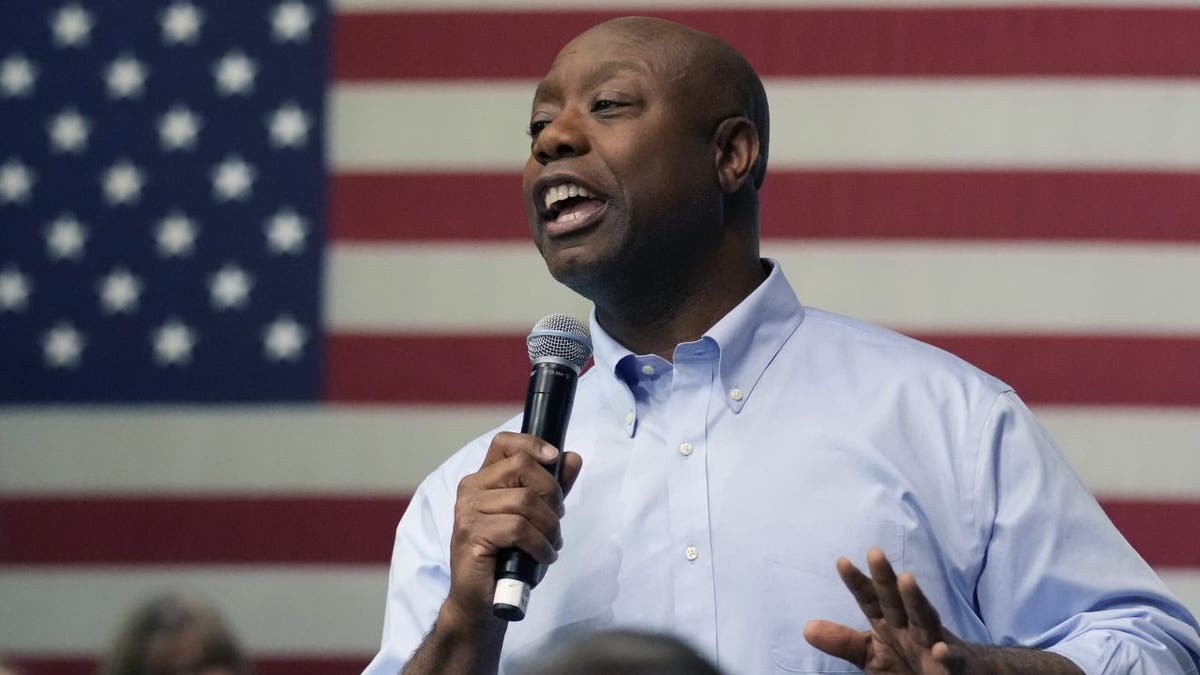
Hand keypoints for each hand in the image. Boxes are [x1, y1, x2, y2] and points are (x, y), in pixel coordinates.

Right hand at [442, 432, 582, 629]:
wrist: (482, 601)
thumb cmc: (508, 558)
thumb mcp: (536, 518)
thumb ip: (552, 488)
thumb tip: (572, 457)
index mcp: (483, 479)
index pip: (504, 442)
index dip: (533, 444)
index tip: (554, 458)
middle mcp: (471, 489)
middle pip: (523, 467)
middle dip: (551, 493)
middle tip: (555, 519)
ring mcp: (468, 511)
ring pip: (526, 501)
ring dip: (550, 526)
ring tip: (551, 544)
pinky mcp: (472, 534)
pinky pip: (519, 528)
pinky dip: (540, 545)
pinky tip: (543, 556)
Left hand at [804, 547, 972, 673]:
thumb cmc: (909, 664)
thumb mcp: (872, 656)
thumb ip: (843, 642)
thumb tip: (806, 627)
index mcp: (890, 623)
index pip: (870, 600)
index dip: (857, 582)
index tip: (842, 561)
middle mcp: (911, 628)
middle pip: (896, 600)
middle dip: (886, 578)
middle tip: (875, 552)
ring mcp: (934, 643)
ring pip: (925, 619)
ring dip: (917, 600)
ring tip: (907, 579)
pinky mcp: (954, 666)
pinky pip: (952, 660)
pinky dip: (948, 655)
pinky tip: (940, 649)